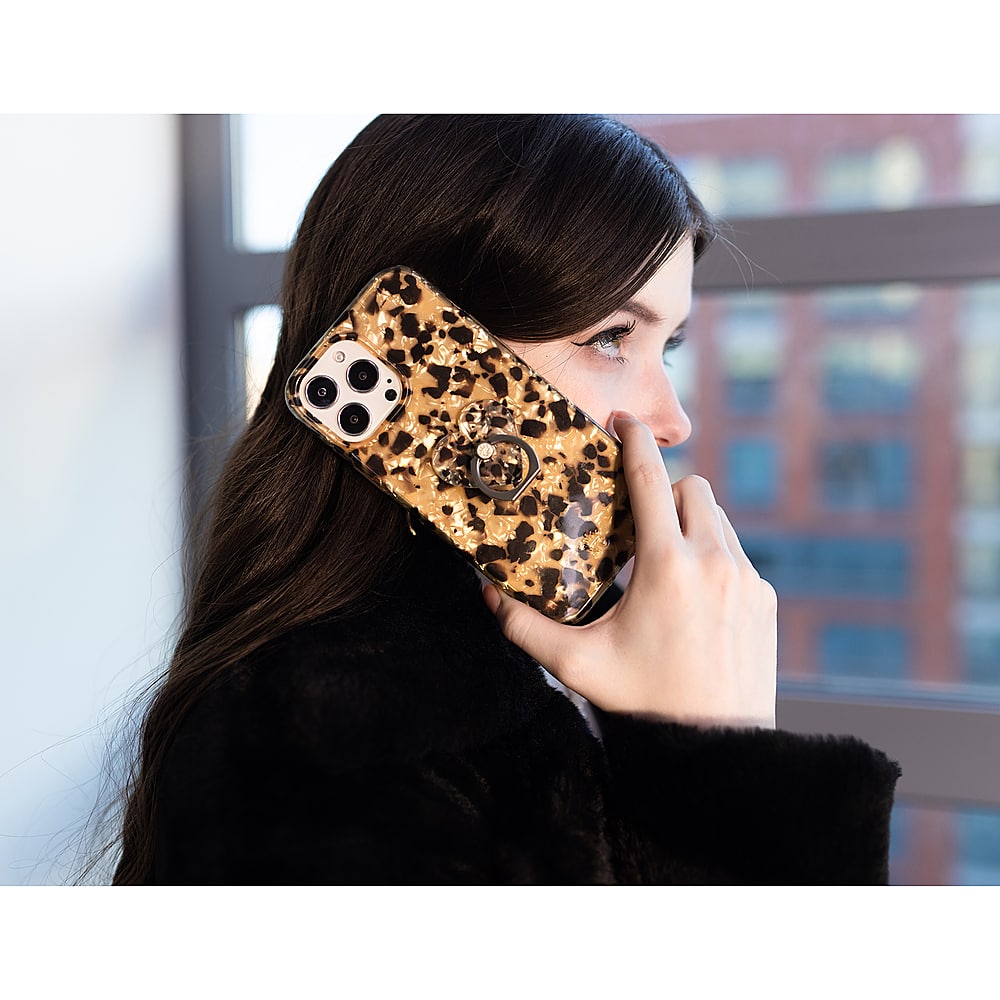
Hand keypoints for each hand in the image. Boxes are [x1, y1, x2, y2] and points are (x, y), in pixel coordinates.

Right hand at [483, 411, 776, 728]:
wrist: (715, 744)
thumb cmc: (644, 700)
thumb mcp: (578, 663)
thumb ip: (525, 627)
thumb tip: (486, 594)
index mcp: (666, 566)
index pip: (650, 480)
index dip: (635, 442)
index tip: (625, 422)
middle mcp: (712, 562)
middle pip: (692, 488)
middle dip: (666, 492)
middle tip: (640, 525)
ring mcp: (745, 578)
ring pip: (717, 519)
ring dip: (690, 524)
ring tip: (665, 561)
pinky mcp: (763, 598)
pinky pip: (736, 554)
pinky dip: (713, 557)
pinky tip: (693, 596)